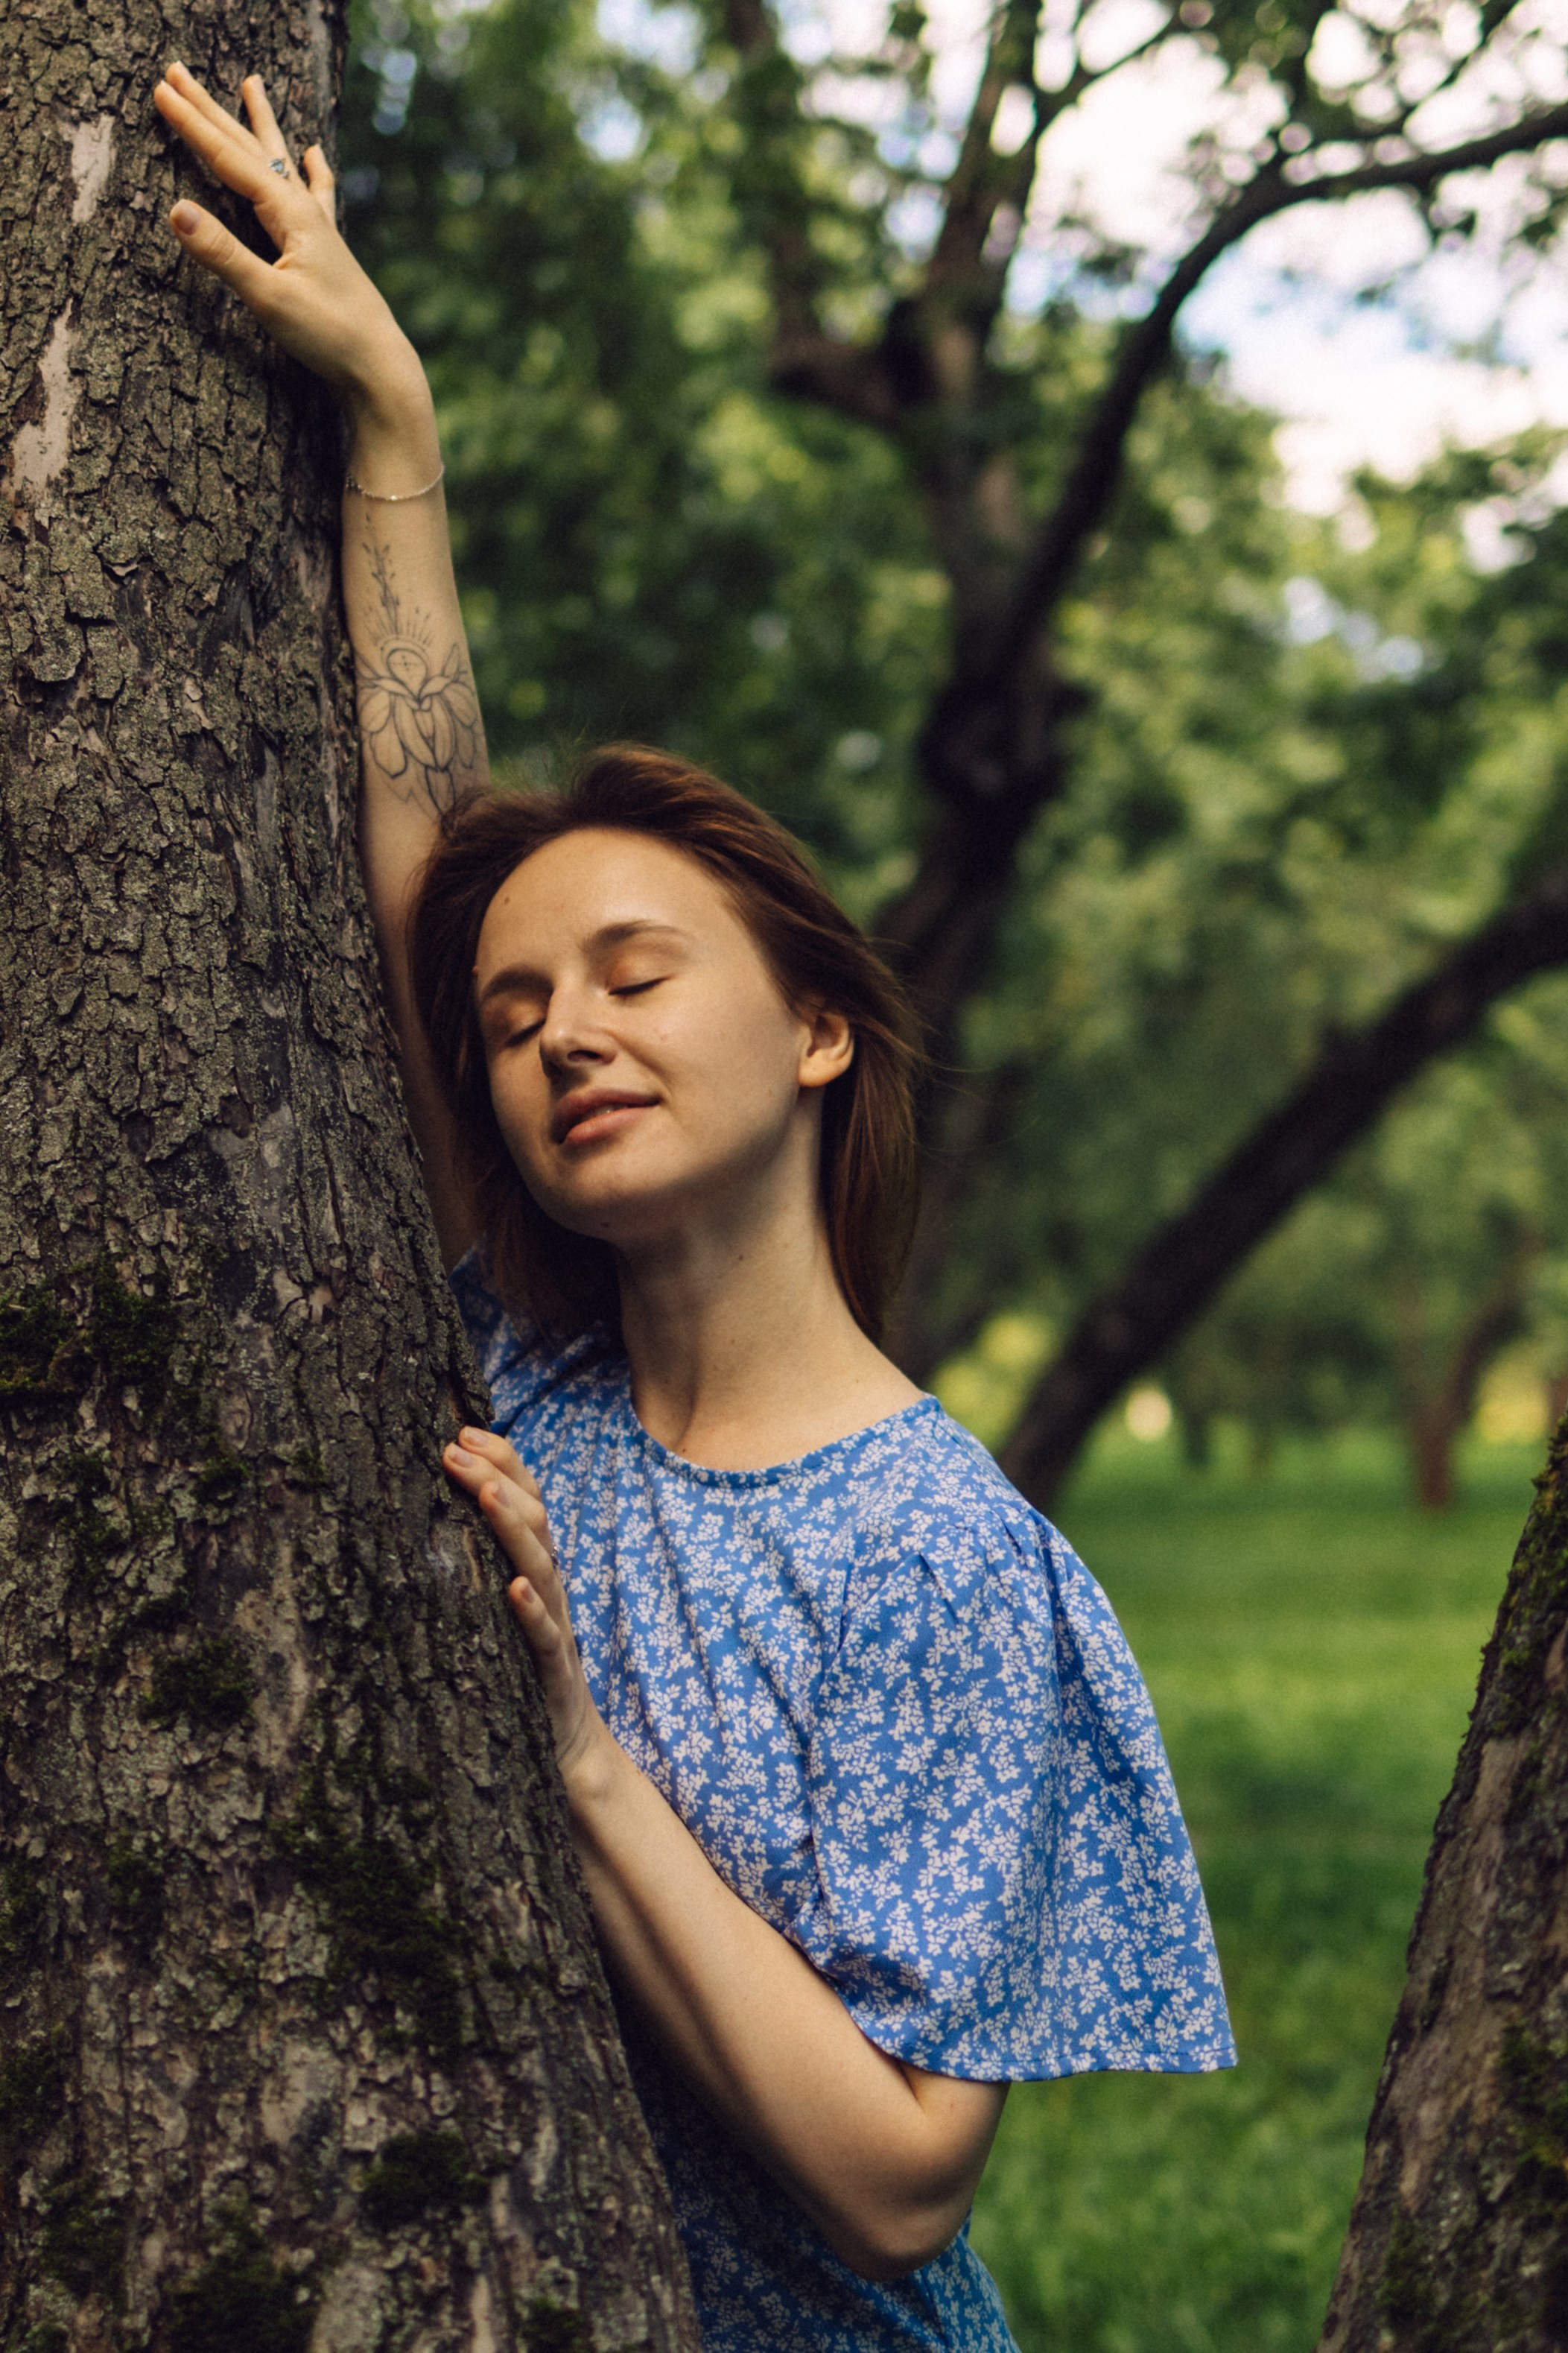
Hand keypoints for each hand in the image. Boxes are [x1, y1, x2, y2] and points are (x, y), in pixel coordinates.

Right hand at [153, 63, 427, 431]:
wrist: (381, 369)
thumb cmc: (329, 336)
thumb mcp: (268, 298)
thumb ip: (223, 254)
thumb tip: (174, 210)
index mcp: (289, 215)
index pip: (229, 159)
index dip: (192, 125)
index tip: (161, 89)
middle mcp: (305, 212)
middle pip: (250, 148)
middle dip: (211, 110)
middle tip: (179, 71)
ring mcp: (319, 229)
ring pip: (281, 161)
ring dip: (261, 124)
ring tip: (253, 85)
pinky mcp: (328, 250)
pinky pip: (316, 195)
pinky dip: (313, 171)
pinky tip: (316, 154)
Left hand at [442, 1428, 606, 1779]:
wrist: (571, 1751)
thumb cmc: (525, 1676)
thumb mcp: (503, 1611)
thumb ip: (485, 1566)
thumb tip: (435, 1518)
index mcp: (537, 1570)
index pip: (527, 1500)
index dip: (500, 1462)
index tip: (460, 1430)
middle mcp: (549, 1590)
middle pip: (536, 1519)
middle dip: (497, 1477)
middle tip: (453, 1446)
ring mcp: (554, 1628)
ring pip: (540, 1566)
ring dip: (513, 1527)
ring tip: (486, 1494)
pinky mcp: (552, 1673)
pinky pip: (545, 1637)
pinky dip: (532, 1609)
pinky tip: (514, 1588)